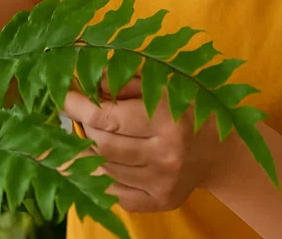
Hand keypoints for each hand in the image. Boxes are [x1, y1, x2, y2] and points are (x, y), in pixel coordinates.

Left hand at [63, 78, 229, 212]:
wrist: (220, 151)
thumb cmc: (185, 108)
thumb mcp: (161, 85)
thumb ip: (123, 80)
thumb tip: (84, 81)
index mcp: (167, 120)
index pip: (107, 117)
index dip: (77, 106)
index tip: (61, 94)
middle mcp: (166, 155)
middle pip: (100, 145)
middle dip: (84, 126)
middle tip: (83, 113)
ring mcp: (161, 182)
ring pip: (103, 169)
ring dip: (88, 150)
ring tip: (91, 133)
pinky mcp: (158, 202)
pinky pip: (113, 192)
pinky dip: (99, 176)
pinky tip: (96, 161)